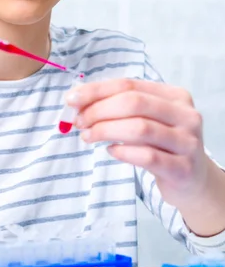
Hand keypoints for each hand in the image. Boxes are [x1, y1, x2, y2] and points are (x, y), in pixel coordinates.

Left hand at [66, 79, 209, 209]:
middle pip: (133, 103)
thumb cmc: (162, 144)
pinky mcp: (183, 168)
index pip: (129, 85)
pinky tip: (111, 151)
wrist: (193, 181)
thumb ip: (119, 107)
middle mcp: (186, 115)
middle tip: (79, 122)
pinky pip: (147, 156)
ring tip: (88, 136)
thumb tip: (78, 102)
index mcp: (175, 96)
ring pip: (139, 128)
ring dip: (105, 130)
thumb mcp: (148, 119)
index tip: (72, 100)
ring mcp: (187, 142)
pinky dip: (123, 152)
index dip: (96, 91)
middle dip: (99, 111)